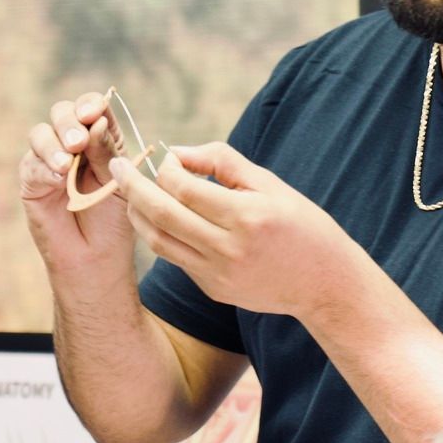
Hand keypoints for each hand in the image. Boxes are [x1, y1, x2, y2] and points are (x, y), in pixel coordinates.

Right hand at [20, 91, 135, 275]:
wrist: (96, 258)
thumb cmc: (114, 221)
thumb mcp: (118, 182)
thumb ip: (106, 152)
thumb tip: (95, 121)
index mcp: (101, 139)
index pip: (93, 108)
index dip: (91, 104)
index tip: (94, 112)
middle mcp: (73, 145)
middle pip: (62, 112)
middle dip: (68, 122)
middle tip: (77, 142)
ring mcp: (49, 160)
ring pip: (41, 133)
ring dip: (53, 144)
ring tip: (67, 166)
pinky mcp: (32, 181)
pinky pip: (31, 164)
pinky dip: (44, 168)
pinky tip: (57, 179)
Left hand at [109, 142, 358, 320]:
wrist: (325, 284)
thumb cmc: (303, 226)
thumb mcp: (272, 185)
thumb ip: (224, 163)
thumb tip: (178, 153)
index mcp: (247, 216)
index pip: (184, 188)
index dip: (166, 169)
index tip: (164, 157)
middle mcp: (228, 249)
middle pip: (161, 214)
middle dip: (132, 187)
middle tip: (116, 167)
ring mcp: (218, 274)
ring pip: (159, 241)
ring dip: (138, 215)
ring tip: (129, 194)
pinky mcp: (213, 289)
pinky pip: (176, 258)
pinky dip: (162, 235)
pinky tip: (159, 219)